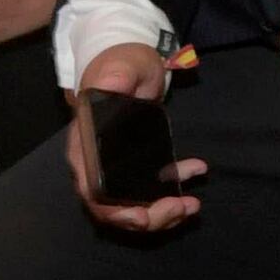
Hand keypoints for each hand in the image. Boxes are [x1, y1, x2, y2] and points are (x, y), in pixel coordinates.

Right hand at [63, 42, 205, 230]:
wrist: (131, 63)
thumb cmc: (121, 63)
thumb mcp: (122, 65)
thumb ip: (117, 76)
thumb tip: (112, 85)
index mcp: (84, 147)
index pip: (92, 192)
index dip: (114, 212)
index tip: (144, 217)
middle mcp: (95, 164)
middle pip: (114, 208)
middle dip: (148, 216)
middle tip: (180, 208)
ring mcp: (115, 168)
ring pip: (133, 206)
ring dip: (163, 211)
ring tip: (191, 204)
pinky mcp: (134, 166)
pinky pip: (150, 190)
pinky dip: (173, 191)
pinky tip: (195, 173)